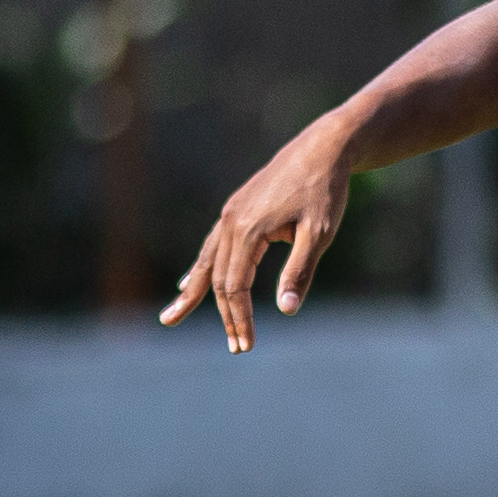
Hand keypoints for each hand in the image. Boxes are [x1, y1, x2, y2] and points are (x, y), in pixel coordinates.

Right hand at [161, 120, 355, 349]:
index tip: (247, 346)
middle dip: (226, 315)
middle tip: (237, 348)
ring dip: (195, 294)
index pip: (234, 287)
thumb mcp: (319, 234)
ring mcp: (231, 214)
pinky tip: (189, 282)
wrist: (323, 149)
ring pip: (207, 262)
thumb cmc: (325, 192)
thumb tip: (286, 311)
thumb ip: (299, 271)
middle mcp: (231, 222)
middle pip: (219, 279)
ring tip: (172, 317)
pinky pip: (212, 246)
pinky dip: (201, 268)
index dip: (239, 318)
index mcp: (248, 230)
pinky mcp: (237, 209)